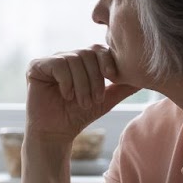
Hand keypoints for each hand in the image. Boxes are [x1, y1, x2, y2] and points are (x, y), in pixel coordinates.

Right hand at [25, 45, 140, 141]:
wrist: (57, 133)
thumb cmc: (79, 115)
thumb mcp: (106, 99)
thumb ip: (123, 86)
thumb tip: (146, 77)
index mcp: (81, 60)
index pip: (98, 49)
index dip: (107, 61)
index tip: (112, 78)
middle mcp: (65, 56)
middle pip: (87, 53)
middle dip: (94, 79)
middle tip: (93, 100)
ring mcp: (50, 60)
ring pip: (74, 59)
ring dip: (82, 85)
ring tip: (81, 102)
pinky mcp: (36, 66)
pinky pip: (58, 65)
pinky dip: (66, 83)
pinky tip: (65, 96)